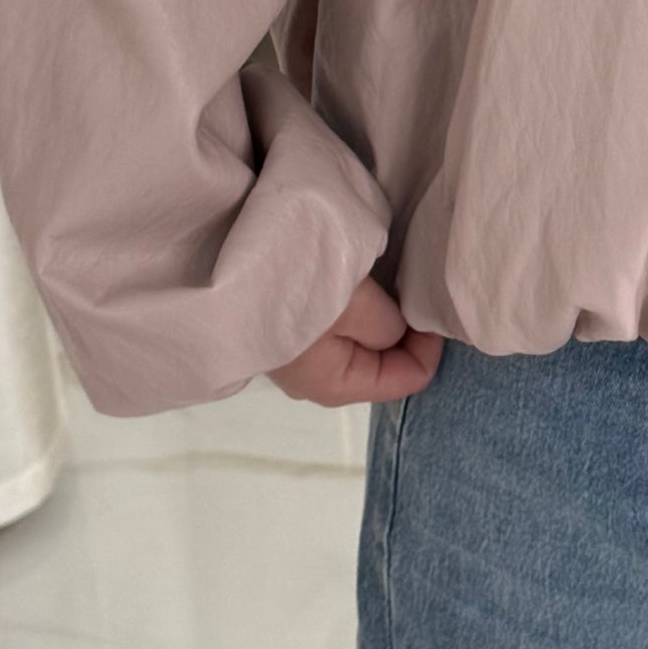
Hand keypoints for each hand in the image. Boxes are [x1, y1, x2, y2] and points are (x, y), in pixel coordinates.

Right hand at [267, 272, 443, 405]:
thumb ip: (387, 325)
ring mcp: (300, 355)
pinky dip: (355, 303)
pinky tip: (352, 274)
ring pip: (362, 339)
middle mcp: (319, 379)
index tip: (430, 298)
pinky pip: (339, 324)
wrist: (217, 263)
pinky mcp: (289, 328)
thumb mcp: (354, 305)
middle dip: (404, 327)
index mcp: (337, 385)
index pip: (408, 377)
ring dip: (378, 312)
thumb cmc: (292, 288)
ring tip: (382, 274)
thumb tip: (400, 331)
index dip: (430, 339)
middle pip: (385, 360)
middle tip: (410, 282)